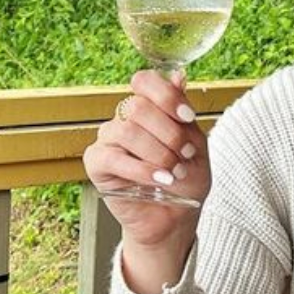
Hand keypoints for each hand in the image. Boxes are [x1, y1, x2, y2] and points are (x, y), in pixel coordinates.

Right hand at [83, 69, 209, 293]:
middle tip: (184, 154)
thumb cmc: (186, 179)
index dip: (165, 95)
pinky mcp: (97, 164)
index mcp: (150, 108)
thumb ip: (183, 113)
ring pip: (128, 132)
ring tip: (175, 173)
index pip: (144, 80)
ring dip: (158, 154)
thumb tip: (178, 75)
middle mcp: (125, 119)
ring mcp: (109, 140)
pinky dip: (142, 169)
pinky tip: (161, 180)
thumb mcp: (196, 144)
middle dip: (169, 133)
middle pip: (139, 107)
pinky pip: (113, 157)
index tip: (188, 116)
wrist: (176, 218)